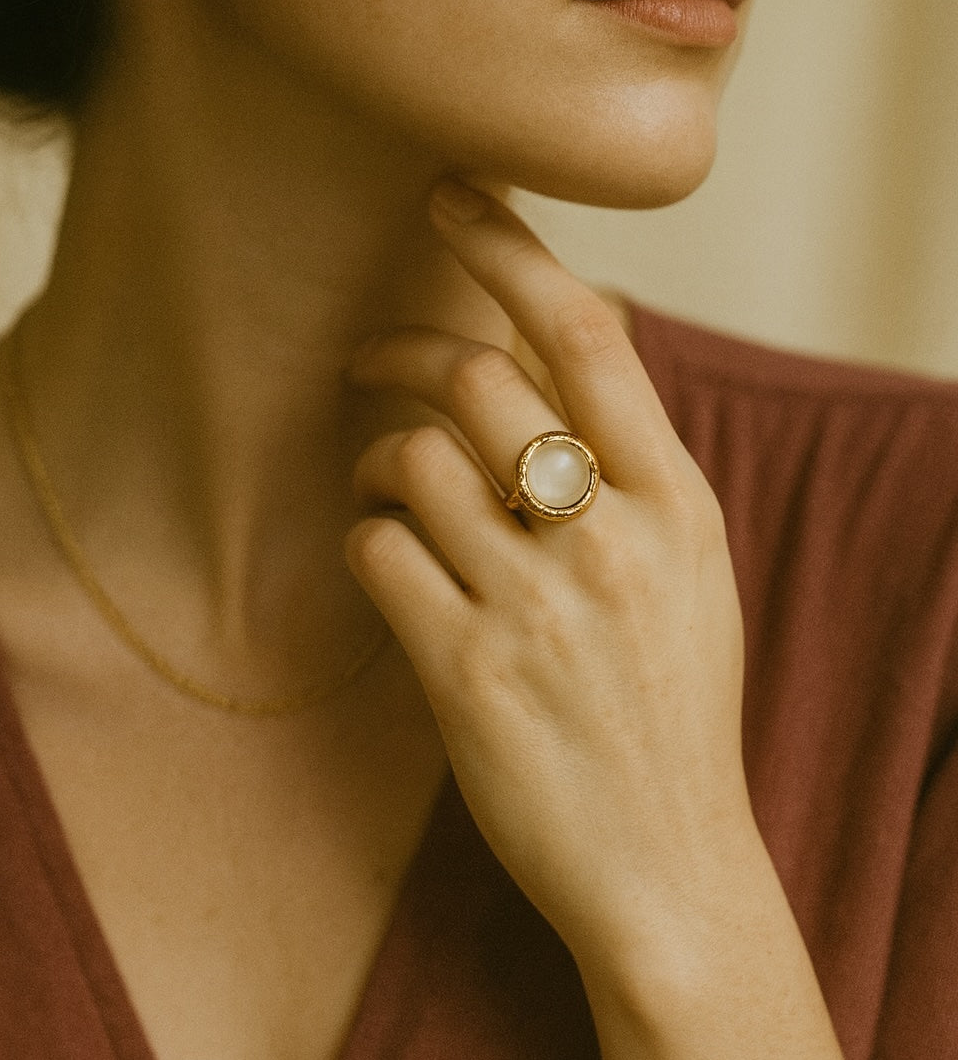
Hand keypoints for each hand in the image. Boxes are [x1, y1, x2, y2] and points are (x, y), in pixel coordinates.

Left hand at [345, 180, 751, 970]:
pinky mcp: (466, 670)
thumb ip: (632, 470)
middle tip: (370, 362)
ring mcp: (537, 604)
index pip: (587, 333)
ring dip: (381, 459)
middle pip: (478, 380)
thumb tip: (565, 351)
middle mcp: (609, 538)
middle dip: (407, 353)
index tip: (451, 193)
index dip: (509, 245)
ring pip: (414, 460)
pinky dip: (368, 539)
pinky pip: (379, 550)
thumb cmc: (672, 712)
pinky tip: (391, 565)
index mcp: (675, 503)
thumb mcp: (690, 574)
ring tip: (389, 492)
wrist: (668, 865)